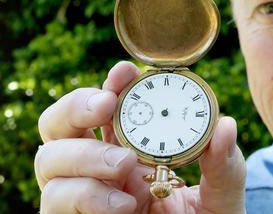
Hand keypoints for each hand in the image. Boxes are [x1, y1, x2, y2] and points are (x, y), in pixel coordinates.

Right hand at [34, 61, 245, 212]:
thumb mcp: (221, 198)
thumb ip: (223, 165)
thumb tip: (226, 126)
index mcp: (128, 150)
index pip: (103, 107)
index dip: (108, 84)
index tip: (126, 72)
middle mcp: (96, 168)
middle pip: (58, 125)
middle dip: (75, 107)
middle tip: (106, 107)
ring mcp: (81, 195)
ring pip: (47, 160)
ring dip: (83, 155)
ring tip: (124, 165)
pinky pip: (54, 201)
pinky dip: (85, 195)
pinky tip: (122, 204)